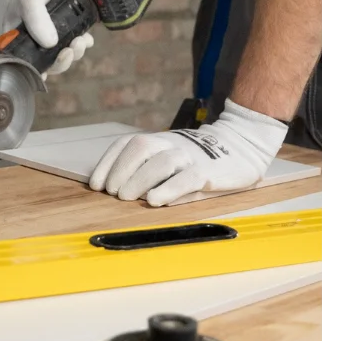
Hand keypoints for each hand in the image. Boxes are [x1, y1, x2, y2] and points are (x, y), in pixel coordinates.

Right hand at [3, 0, 92, 79]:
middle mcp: (33, 36)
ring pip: (64, 53)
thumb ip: (36, 19)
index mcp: (16, 33)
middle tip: (73, 49)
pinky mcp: (68, 26)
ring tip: (82, 41)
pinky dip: (83, 42)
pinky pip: (76, 41)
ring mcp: (52, 31)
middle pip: (48, 62)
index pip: (24, 61)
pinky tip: (87, 37)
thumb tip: (50, 44)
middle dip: (63, 60)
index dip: (40, 68)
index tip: (55, 62)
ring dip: (75, 51)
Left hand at [89, 100, 288, 206]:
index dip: (109, 163)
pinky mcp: (209, 170)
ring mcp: (191, 156)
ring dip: (140, 179)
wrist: (244, 146)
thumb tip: (120, 191)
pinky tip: (155, 200)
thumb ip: (151, 171)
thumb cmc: (202, 160)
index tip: (96, 184)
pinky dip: (169, 188)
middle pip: (141, 147)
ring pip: (162, 161)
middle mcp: (173, 144)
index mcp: (161, 141)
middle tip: (115, 194)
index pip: (127, 144)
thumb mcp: (173, 161)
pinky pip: (188, 177)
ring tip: (129, 198)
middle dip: (121, 171)